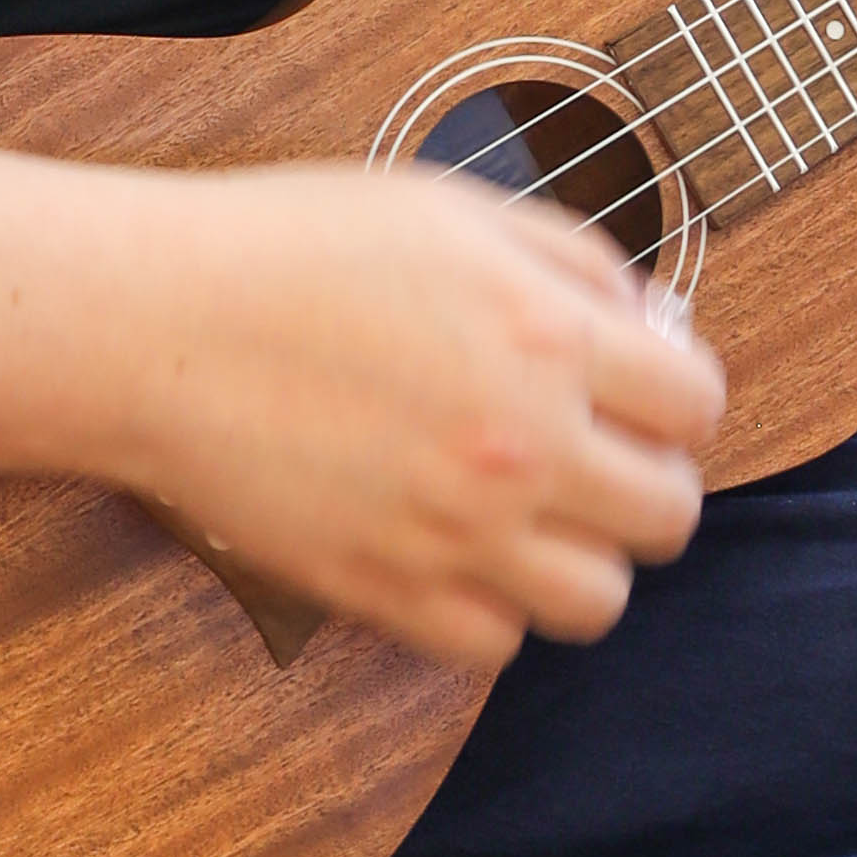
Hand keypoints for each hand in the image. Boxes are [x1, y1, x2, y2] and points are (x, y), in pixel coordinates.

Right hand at [105, 162, 722, 670]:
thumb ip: (576, 264)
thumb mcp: (458, 211)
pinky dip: (489, 609)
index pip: (697, 405)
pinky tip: (456, 550)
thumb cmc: (296, 249)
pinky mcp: (386, 592)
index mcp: (550, 337)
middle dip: (644, 483)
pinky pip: (494, 645)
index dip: (674, 398)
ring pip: (598, 602)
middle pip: (668, 517)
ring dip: (580, 560)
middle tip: (592, 459)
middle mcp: (524, 446)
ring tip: (530, 517)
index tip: (637, 394)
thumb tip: (653, 328)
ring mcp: (457, 532)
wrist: (159, 325)